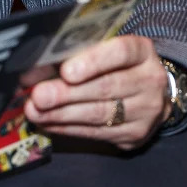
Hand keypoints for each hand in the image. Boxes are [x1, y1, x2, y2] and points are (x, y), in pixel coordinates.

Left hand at [24, 34, 168, 150]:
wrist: (149, 94)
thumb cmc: (117, 66)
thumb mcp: (106, 51)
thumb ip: (78, 54)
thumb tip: (36, 70)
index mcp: (143, 52)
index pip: (121, 53)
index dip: (93, 62)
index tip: (66, 71)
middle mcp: (150, 81)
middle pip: (107, 87)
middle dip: (68, 93)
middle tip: (39, 96)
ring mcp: (146, 112)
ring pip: (100, 114)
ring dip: (62, 114)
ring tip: (35, 112)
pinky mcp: (136, 135)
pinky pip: (97, 133)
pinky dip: (69, 129)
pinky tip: (49, 123)